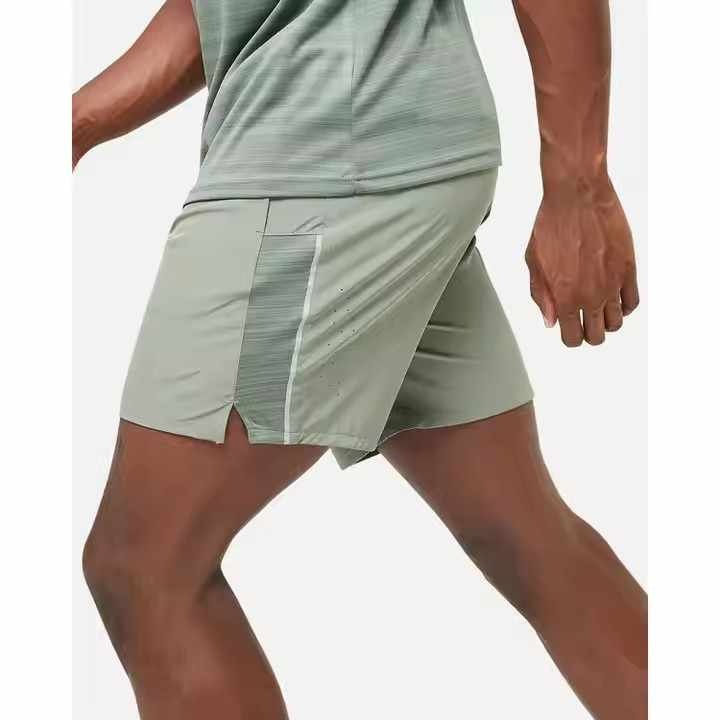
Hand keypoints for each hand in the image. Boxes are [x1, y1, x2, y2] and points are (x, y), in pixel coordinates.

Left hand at [525, 176, 638, 346]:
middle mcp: (590, 295)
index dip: (569, 335)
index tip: (568, 326)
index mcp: (563, 296)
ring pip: (616, 323)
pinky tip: (614, 296)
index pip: (572, 338)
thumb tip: (550, 320)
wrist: (578, 196)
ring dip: (606, 320)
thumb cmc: (551, 224)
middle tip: (582, 318)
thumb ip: (541, 294)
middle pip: (596, 336)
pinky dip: (624, 305)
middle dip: (587, 331)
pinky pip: (632, 302)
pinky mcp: (628, 269)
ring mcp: (612, 283)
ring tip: (597, 306)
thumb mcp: (533, 262)